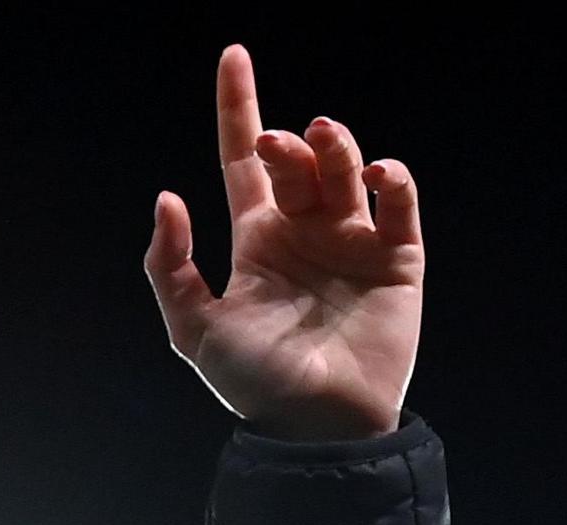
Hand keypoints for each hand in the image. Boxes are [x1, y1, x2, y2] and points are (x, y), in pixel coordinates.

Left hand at [143, 47, 421, 441]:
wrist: (318, 428)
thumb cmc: (254, 385)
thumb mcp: (194, 329)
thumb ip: (171, 266)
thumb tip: (167, 197)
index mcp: (256, 241)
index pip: (243, 161)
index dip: (237, 108)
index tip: (233, 55)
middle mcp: (304, 233)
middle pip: (296, 160)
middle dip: (286, 140)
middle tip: (278, 144)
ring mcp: (353, 242)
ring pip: (344, 169)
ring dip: (333, 145)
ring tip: (321, 139)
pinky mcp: (397, 258)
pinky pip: (398, 202)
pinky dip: (389, 176)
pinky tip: (372, 174)